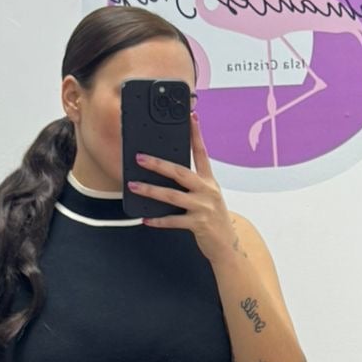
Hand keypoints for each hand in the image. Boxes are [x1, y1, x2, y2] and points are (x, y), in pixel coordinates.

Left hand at [127, 107, 234, 261]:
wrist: (227, 245)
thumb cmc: (213, 218)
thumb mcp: (207, 196)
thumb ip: (192, 184)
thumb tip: (167, 172)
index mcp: (209, 181)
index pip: (202, 153)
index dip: (197, 135)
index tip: (192, 117)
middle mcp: (207, 191)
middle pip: (180, 172)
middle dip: (158, 164)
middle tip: (140, 157)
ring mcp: (203, 207)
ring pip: (172, 195)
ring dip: (151, 190)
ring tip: (133, 185)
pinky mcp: (198, 224)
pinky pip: (174, 220)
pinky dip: (158, 220)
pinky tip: (146, 219)